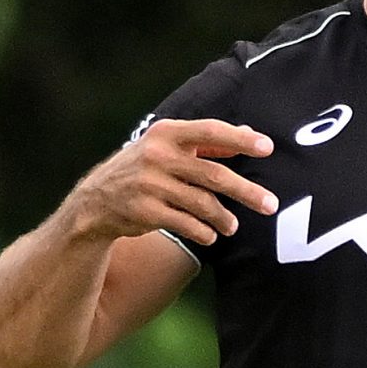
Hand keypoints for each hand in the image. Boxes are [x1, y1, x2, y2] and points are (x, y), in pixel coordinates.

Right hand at [75, 119, 276, 245]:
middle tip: (270, 204)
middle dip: (246, 191)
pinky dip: (204, 232)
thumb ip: (204, 143)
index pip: (210, 131)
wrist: (95, 201)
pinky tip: (210, 235)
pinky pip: (187, 224)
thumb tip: (248, 133)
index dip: (240, 140)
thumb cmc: (142, 169)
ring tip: (233, 227)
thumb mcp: (165, 147)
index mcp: (166, 134)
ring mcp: (150, 185)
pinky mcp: (145, 212)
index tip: (268, 147)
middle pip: (213, 175)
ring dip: (224, 219)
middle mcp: (157, 156)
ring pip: (203, 204)